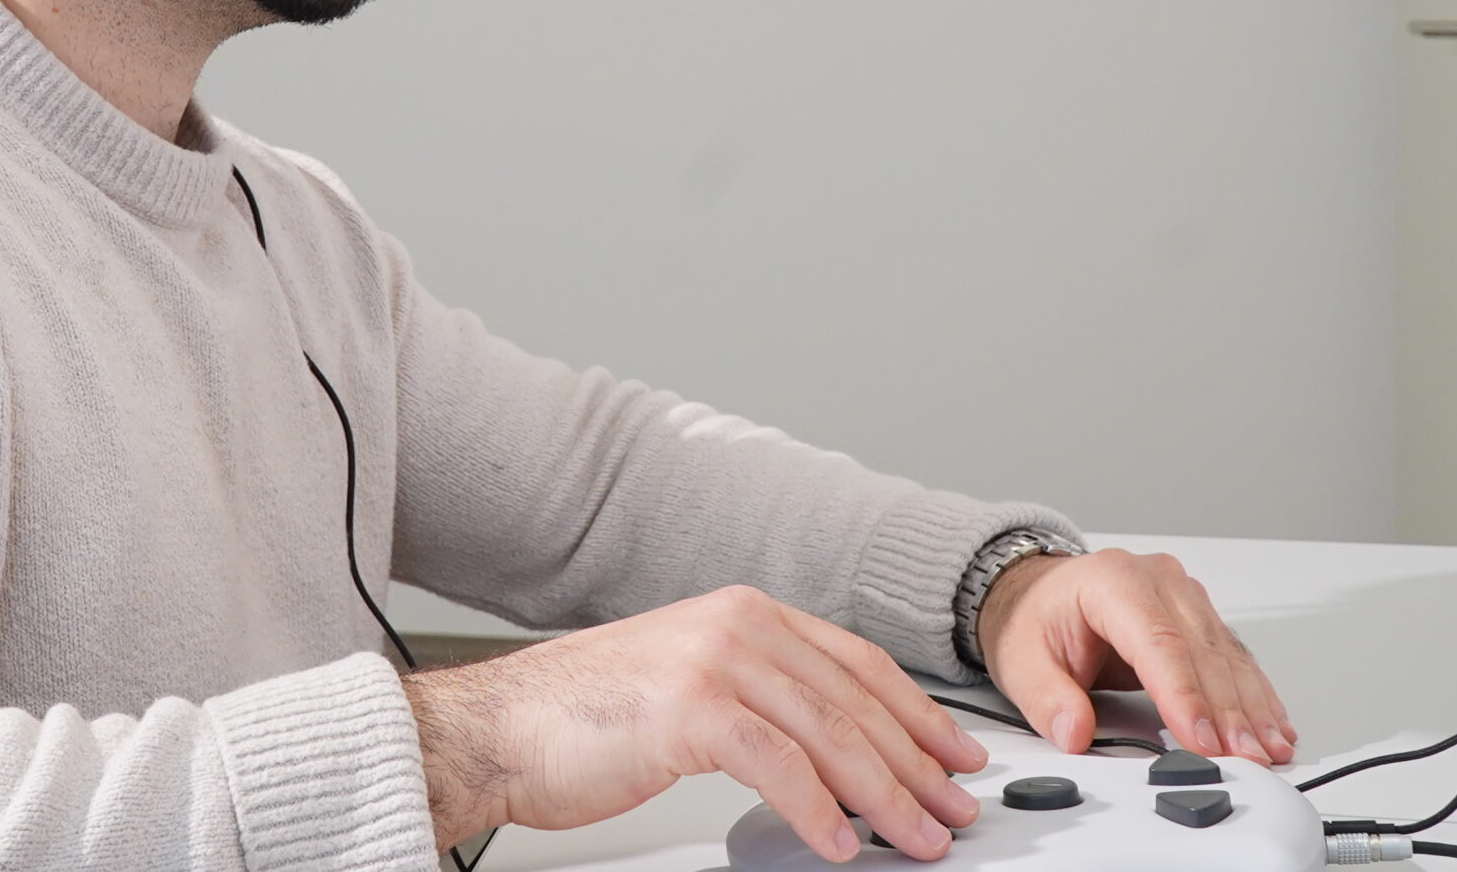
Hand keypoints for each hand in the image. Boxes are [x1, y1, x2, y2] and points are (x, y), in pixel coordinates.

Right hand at [402, 585, 986, 863]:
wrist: (500, 727)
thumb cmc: (583, 718)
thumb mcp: (688, 685)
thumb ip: (759, 698)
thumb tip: (833, 751)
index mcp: (743, 614)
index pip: (857, 664)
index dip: (917, 713)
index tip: (956, 755)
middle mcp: (736, 625)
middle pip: (855, 701)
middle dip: (916, 764)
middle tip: (953, 812)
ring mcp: (713, 661)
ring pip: (829, 732)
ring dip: (884, 794)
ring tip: (914, 838)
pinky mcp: (688, 709)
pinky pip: (777, 764)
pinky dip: (818, 809)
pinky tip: (839, 843)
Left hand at [975, 548, 1296, 765]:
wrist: (1033, 594)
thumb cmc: (1031, 619)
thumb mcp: (1019, 660)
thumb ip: (1047, 698)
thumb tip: (1075, 732)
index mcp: (1111, 580)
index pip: (1158, 641)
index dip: (1185, 694)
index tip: (1203, 740)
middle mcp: (1155, 580)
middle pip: (1202, 650)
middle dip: (1229, 710)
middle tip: (1248, 757)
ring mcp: (1181, 596)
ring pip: (1226, 655)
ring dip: (1252, 706)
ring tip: (1270, 749)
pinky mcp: (1196, 617)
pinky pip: (1232, 657)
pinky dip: (1254, 694)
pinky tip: (1272, 724)